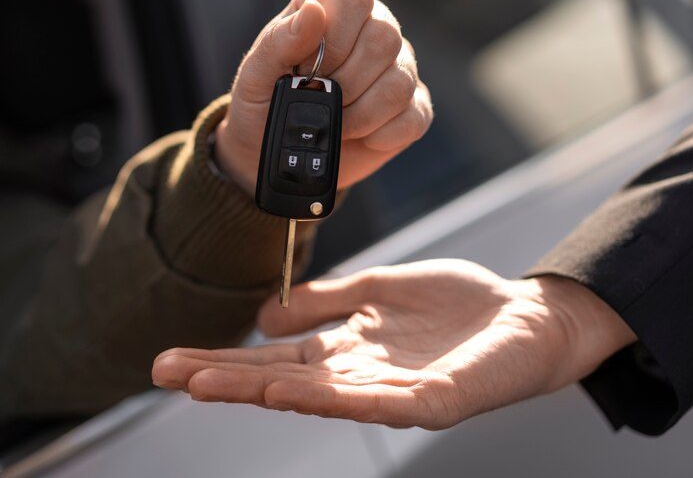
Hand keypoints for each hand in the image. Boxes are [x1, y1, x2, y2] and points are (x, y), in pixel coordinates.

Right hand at [152, 260, 634, 428]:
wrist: (526, 316)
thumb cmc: (458, 303)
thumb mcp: (379, 288)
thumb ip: (326, 301)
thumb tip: (265, 316)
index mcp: (346, 349)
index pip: (273, 358)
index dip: (225, 358)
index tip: (174, 358)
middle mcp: (359, 375)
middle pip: (280, 380)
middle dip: (223, 378)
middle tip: (165, 374)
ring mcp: (391, 392)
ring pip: (315, 396)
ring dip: (259, 390)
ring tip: (208, 385)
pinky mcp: (429, 401)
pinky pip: (373, 403)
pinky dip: (329, 397)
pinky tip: (288, 390)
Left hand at [214, 0, 432, 194]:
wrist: (278, 157)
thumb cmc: (265, 106)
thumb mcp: (256, 75)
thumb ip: (280, 41)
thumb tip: (314, 11)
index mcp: (334, 7)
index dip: (335, 38)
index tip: (308, 70)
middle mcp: (374, 29)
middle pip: (385, 40)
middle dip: (345, 83)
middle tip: (318, 100)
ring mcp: (400, 69)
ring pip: (399, 84)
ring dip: (360, 115)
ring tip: (334, 122)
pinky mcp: (414, 109)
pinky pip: (413, 120)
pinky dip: (379, 137)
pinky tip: (357, 136)